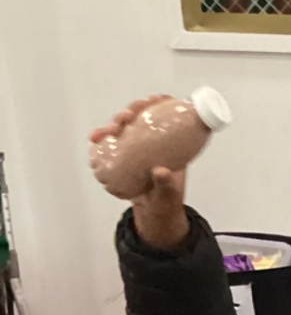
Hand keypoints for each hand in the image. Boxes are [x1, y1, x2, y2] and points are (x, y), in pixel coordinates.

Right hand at [89, 97, 188, 246]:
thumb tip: (160, 171)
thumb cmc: (167, 201)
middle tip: (124, 118)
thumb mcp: (170, 194)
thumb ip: (167, 184)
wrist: (155, 213)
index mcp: (172, 143)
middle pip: (141, 116)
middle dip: (130, 112)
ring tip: (105, 132)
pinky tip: (94, 138)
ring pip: (125, 127)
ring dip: (113, 124)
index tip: (150, 101)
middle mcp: (155, 140)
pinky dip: (103, 138)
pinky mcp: (126, 154)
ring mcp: (139, 146)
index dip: (157, 103)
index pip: (166, 114)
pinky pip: (113, 142)